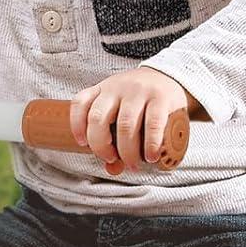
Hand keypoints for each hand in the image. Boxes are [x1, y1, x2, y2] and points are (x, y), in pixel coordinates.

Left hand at [70, 68, 193, 175]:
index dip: (76, 125)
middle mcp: (117, 88)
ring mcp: (138, 91)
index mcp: (103, 90)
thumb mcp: (121, 110)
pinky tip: (151, 156)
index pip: (80, 103)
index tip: (83, 144)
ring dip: (127, 151)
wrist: (169, 77)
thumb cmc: (140, 101)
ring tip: (134, 164)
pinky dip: (150, 145)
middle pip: (98, 118)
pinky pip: (152, 124)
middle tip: (112, 159)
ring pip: (125, 125)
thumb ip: (114, 138)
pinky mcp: (161, 98)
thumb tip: (113, 169)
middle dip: (101, 147)